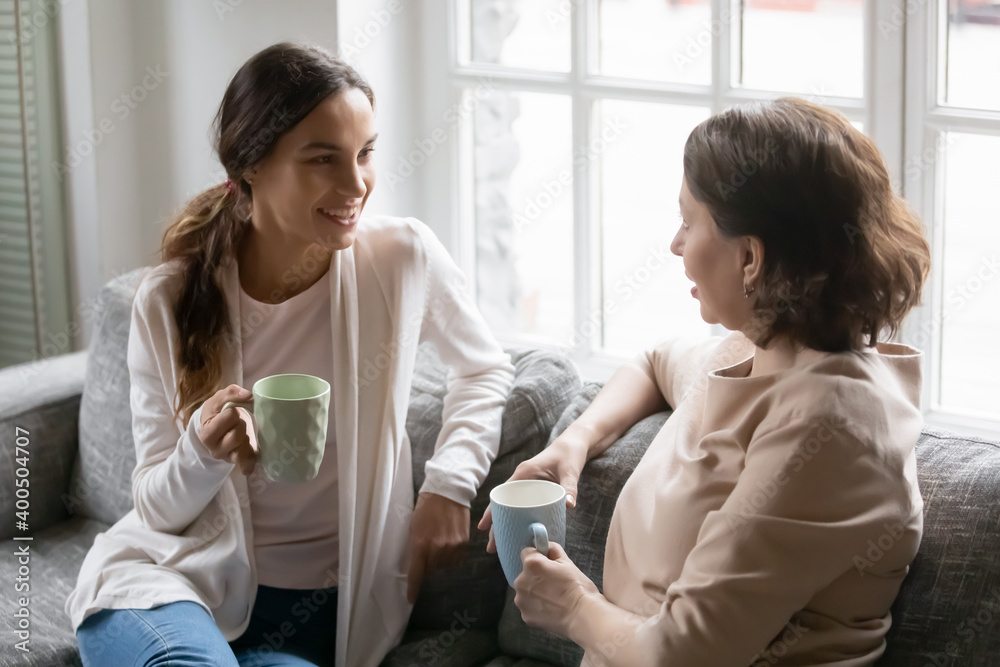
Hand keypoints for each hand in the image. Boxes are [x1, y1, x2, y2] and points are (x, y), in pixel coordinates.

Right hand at [197, 384, 256, 475]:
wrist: (212, 428)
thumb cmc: (216, 412)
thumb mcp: (219, 399)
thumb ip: (231, 392)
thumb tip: (248, 395)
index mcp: (207, 433)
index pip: (229, 418)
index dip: (232, 412)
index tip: (229, 412)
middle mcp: (214, 449)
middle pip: (236, 436)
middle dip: (240, 425)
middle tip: (236, 422)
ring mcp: (226, 457)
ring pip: (243, 450)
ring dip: (246, 438)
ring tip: (240, 432)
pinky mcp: (237, 462)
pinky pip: (247, 463)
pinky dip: (251, 459)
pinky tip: (252, 456)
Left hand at [407, 492, 470, 602]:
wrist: (447, 492)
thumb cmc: (426, 509)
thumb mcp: (413, 528)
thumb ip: (415, 548)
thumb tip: (418, 565)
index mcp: (420, 545)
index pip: (416, 574)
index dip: (413, 589)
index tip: (412, 599)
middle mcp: (437, 549)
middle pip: (431, 571)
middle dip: (428, 567)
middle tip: (427, 554)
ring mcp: (452, 547)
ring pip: (445, 566)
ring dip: (440, 561)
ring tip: (439, 545)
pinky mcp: (463, 543)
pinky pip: (456, 559)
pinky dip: (452, 556)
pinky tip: (449, 544)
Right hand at [477, 432, 587, 552]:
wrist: (575, 443)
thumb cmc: (570, 454)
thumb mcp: (570, 470)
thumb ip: (569, 487)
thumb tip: (568, 506)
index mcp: (523, 474)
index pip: (503, 496)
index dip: (492, 512)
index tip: (484, 529)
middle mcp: (521, 480)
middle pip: (503, 505)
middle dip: (495, 525)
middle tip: (491, 548)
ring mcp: (527, 484)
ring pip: (510, 507)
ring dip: (504, 524)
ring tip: (499, 545)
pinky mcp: (535, 489)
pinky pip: (521, 505)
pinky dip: (516, 519)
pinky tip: (518, 533)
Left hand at [514, 542, 600, 637]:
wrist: (583, 616)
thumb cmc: (578, 588)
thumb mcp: (567, 562)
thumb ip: (552, 549)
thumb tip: (544, 546)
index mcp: (532, 564)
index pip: (526, 552)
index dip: (539, 557)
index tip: (548, 565)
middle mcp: (521, 581)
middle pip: (525, 573)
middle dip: (535, 576)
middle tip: (554, 583)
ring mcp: (521, 600)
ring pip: (525, 590)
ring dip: (534, 591)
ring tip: (553, 597)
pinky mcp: (525, 615)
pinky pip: (528, 605)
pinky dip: (536, 606)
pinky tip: (551, 608)